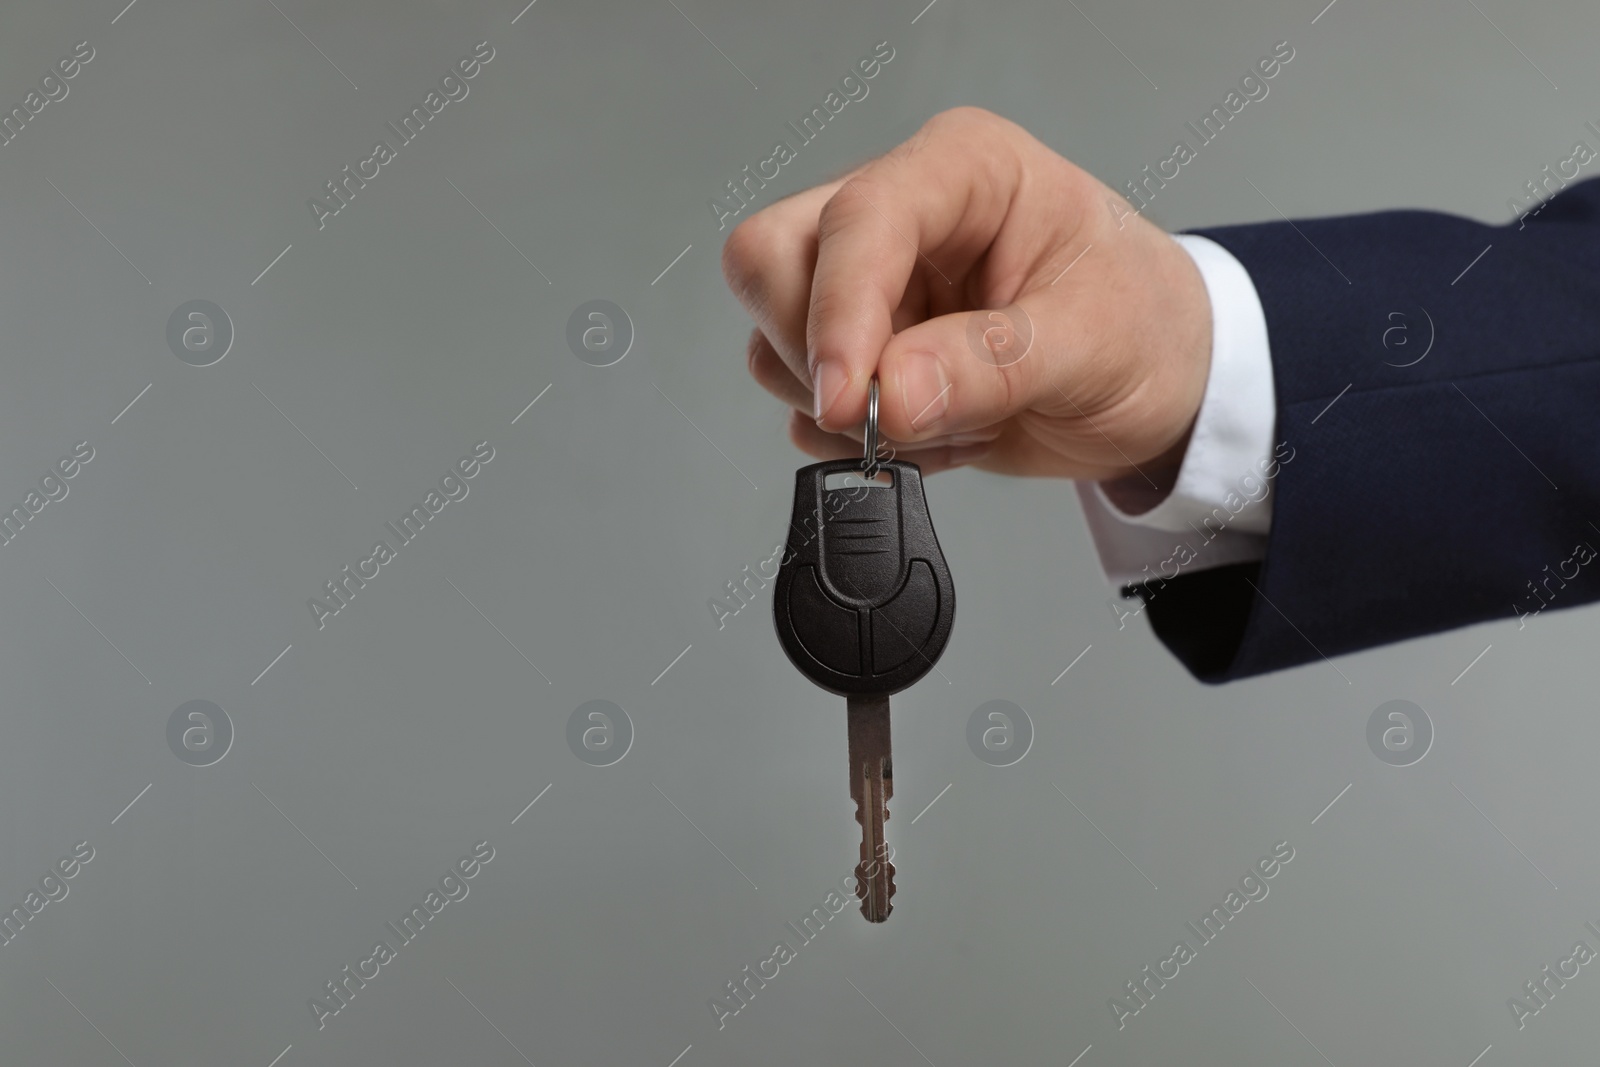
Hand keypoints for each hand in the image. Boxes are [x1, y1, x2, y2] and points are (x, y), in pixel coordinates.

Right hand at [720, 106, 1213, 485]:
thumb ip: (991, 366)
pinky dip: (860, 442)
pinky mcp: (857, 351)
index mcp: (962, 170)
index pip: (856, 218)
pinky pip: (800, 402)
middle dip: (822, 354)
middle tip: (902, 411)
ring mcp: (869, 285)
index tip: (849, 398)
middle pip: (773, 262)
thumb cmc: (1145, 326)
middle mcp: (900, 215)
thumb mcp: (1094, 343)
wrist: (1161, 383)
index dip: (838, 309)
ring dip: (848, 408)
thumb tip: (892, 395)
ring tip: (957, 417)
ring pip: (772, 337)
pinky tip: (941, 434)